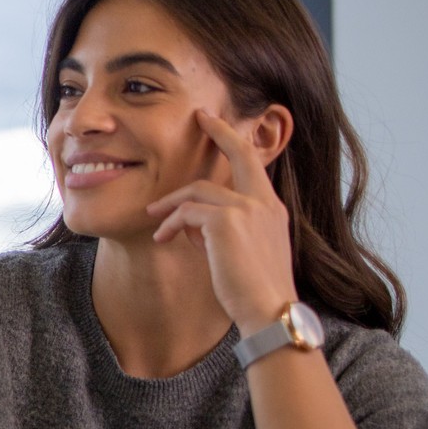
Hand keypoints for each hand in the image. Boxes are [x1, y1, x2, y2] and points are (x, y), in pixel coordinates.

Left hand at [145, 109, 298, 330]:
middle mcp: (265, 203)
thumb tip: (192, 223)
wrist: (269, 311)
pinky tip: (164, 239)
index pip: (254, 165)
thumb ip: (222, 231)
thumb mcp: (242, 253)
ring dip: (171, 205)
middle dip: (219, 130)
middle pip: (239, 152)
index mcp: (272, 209)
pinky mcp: (226, 221)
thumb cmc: (254, 291)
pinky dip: (171, 224)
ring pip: (198, 191)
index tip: (216, 122)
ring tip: (155, 220)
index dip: (234, 139)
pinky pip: (187, 212)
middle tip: (199, 117)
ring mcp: (247, 209)